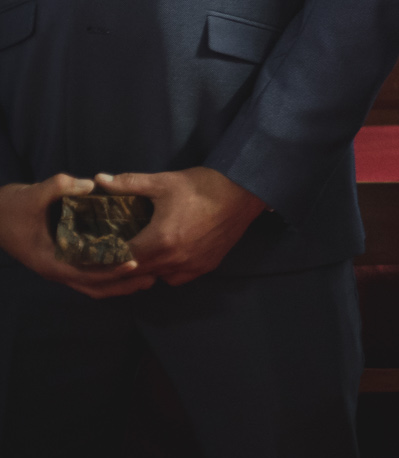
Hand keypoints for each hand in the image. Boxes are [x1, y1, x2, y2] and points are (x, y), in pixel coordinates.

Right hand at [0, 174, 154, 298]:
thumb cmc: (11, 207)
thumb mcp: (33, 194)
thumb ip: (59, 187)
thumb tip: (90, 184)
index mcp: (50, 261)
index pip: (86, 274)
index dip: (111, 271)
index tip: (136, 263)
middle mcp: (56, 269)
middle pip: (94, 287)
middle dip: (123, 284)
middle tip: (153, 277)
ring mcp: (59, 267)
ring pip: (92, 285)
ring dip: (118, 284)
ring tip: (148, 277)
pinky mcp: (63, 261)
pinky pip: (89, 275)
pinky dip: (108, 276)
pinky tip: (129, 266)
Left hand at [95, 167, 268, 286]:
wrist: (244, 191)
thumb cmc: (202, 186)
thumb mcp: (163, 182)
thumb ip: (129, 184)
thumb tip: (99, 179)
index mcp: (159, 241)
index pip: (120, 261)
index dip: (104, 258)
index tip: (95, 252)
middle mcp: (174, 260)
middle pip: (136, 274)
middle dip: (120, 266)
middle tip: (111, 253)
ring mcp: (192, 266)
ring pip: (156, 278)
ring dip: (144, 270)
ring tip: (138, 254)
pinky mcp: (207, 266)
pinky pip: (177, 279)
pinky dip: (166, 272)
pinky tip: (166, 257)